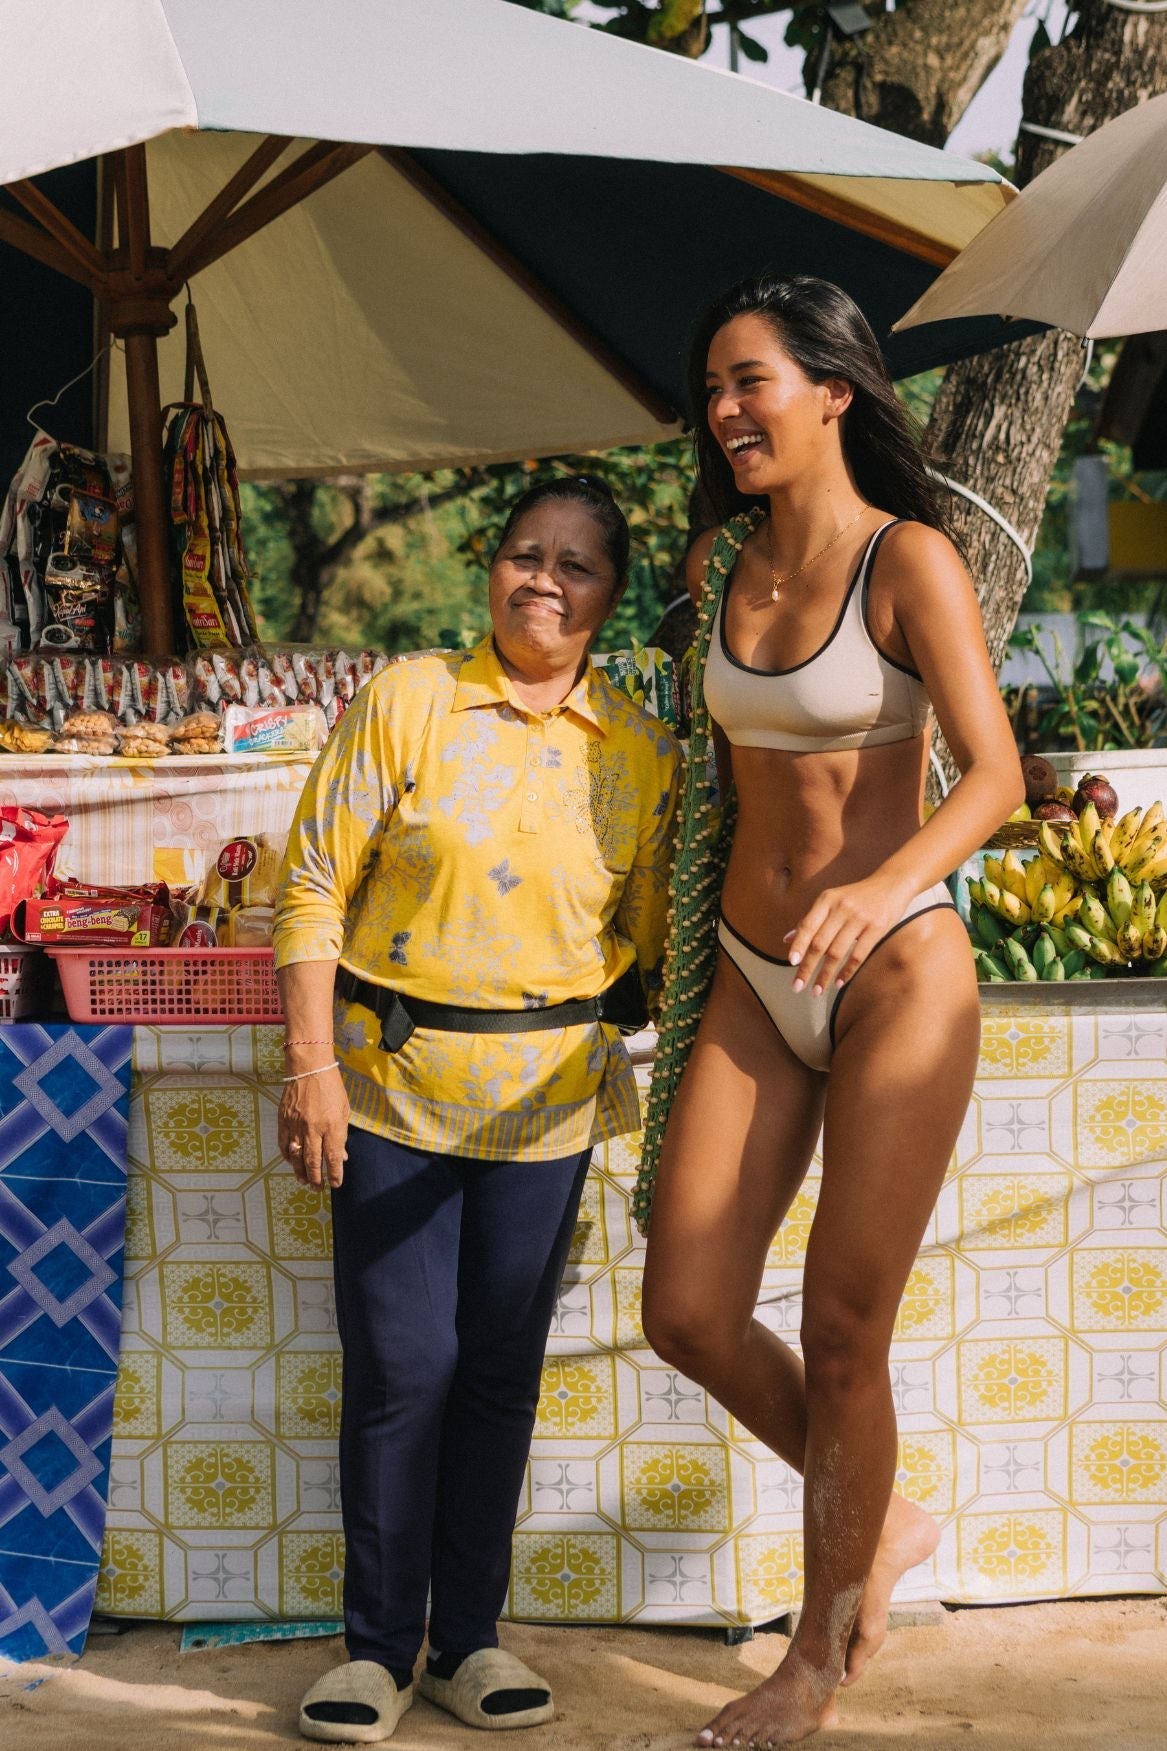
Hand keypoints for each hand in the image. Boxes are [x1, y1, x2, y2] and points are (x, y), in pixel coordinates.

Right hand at [278, 1067, 349, 1189]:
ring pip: (297, 1156)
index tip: (336, 1184)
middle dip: (316, 1178)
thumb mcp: (344, 1111)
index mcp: (332, 1126)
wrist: (309, 1068)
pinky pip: (284, 1144)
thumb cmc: (331, 1088)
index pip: (333, 1157)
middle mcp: (313, 1128)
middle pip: (313, 1160)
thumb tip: (341, 1156)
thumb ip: (341, 1135)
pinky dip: (288, 1156)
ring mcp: (296, 1125)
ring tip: (304, 1181)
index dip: (334, 1174)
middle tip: (318, 1189)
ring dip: (300, 1172)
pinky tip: (292, 1162)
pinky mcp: (284, 1120)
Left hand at [785, 878, 911, 996]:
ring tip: (817, 991)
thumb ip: (811, 920)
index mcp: (826, 900)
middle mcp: (840, 908)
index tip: (791, 963)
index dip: (798, 945)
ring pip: (836, 952)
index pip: (807, 926)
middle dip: (806, 968)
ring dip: (825, 975)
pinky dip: (847, 971)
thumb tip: (787, 939)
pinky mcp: (876, 928)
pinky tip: (838, 983)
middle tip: (797, 987)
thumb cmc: (857, 896)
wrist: (891, 884)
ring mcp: (859, 918)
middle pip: (819, 943)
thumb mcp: (832, 901)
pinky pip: (858, 955)